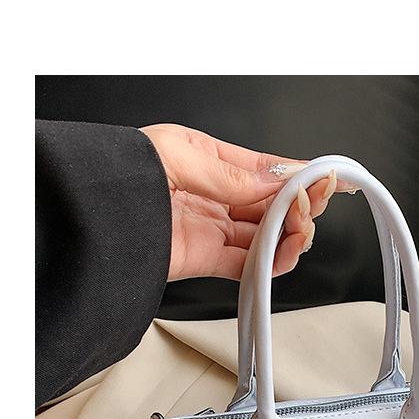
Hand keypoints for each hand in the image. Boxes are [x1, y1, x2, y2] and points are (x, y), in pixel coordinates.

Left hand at [140, 123, 338, 280]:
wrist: (89, 217)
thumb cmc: (122, 172)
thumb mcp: (182, 154)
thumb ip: (234, 174)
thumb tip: (279, 180)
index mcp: (208, 161)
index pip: (266, 170)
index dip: (301, 175)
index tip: (329, 178)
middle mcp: (214, 196)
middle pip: (272, 205)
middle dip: (301, 205)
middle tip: (314, 204)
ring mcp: (211, 229)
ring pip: (267, 236)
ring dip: (292, 234)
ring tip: (301, 229)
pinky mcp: (205, 260)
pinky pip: (248, 264)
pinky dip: (272, 262)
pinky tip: (285, 253)